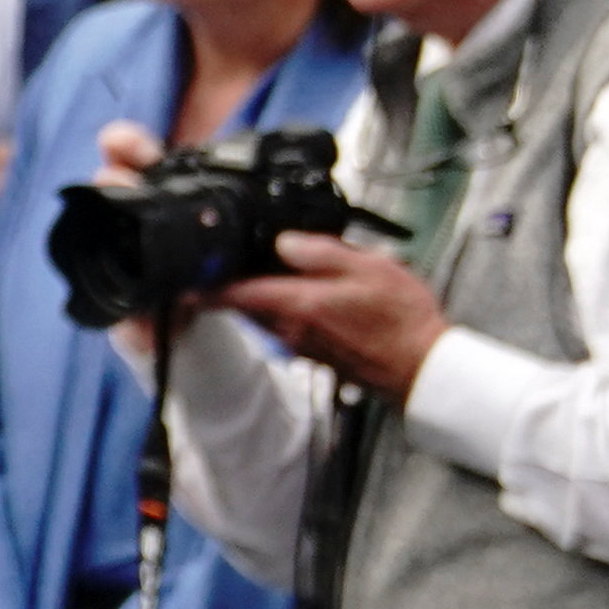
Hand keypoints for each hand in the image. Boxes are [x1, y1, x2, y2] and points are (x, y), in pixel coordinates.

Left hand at [217, 232, 449, 400]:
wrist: (422, 367)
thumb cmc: (402, 319)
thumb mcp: (370, 268)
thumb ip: (321, 253)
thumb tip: (284, 242)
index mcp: (297, 304)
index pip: (234, 295)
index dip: (205, 285)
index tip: (186, 278)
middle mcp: (290, 329)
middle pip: (245, 303)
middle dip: (236, 283)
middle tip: (233, 259)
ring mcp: (300, 344)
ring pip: (265, 315)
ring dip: (263, 295)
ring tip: (278, 269)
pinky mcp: (313, 353)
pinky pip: (286, 326)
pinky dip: (286, 308)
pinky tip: (311, 294)